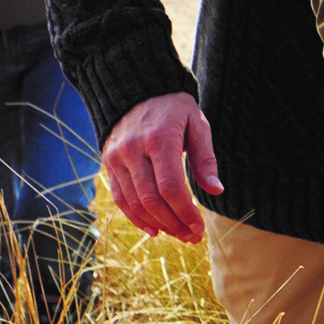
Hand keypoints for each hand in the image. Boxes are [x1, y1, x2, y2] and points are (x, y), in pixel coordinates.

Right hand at [100, 93, 221, 242]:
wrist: (135, 87)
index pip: (170, 187)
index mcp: (160, 139)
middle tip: (192, 236)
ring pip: (134, 203)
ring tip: (178, 234)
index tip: (199, 227)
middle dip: (174, 223)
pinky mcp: (109, 162)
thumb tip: (215, 191)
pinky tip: (154, 229)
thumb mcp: (196, 124)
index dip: (185, 212)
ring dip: (158, 224)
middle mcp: (134, 149)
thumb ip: (205, 158)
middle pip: (151, 199)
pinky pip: (120, 198)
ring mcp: (117, 157)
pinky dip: (136, 217)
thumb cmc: (174, 108)